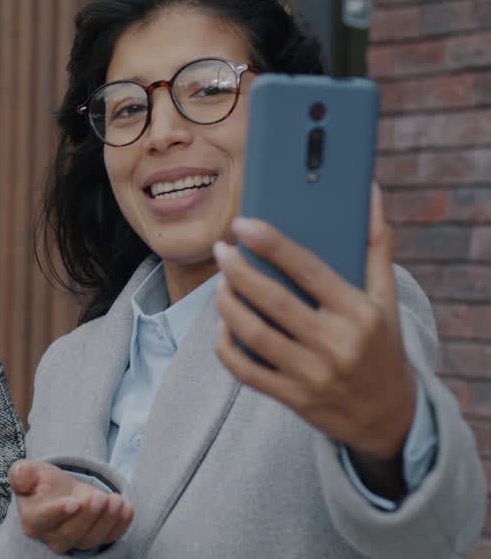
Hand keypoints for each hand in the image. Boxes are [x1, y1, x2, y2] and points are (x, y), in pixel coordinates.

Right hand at [8, 460, 133, 553]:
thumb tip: (22, 478)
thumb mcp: (28, 470)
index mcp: (33, 519)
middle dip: (88, 515)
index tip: (74, 502)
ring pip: (91, 538)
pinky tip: (127, 509)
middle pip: (70, 533)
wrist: (59, 490)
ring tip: (116, 500)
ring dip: (107, 520)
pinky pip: (109, 537)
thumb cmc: (40, 481)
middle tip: (99, 497)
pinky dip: (121, 525)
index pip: (43, 520)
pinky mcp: (95, 538)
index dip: (58, 512)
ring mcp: (75, 540)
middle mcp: (52, 535)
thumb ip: (21, 473)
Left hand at [213, 185, 415, 465]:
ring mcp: (312, 374)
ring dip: (227, 303)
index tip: (242, 223)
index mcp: (360, 313)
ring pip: (252, 333)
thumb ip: (376, 245)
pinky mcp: (293, 398)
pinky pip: (244, 369)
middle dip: (238, 270)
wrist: (389, 418)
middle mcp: (336, 344)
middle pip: (272, 300)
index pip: (309, 270)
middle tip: (222, 250)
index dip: (271, 244)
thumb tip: (369, 192)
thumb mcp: (386, 299)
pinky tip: (223, 323)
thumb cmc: (382, 346)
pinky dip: (226, 344)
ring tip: (221, 282)